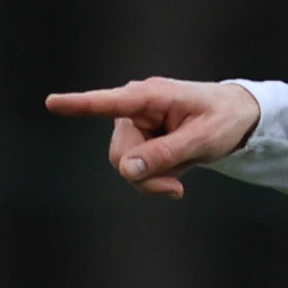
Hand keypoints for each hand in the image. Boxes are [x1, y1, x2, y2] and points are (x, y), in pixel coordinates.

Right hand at [42, 78, 260, 199]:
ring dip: (152, 180)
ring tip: (181, 176)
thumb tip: (126, 168)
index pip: (110, 102)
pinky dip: (155, 179)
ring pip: (124, 167)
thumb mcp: (203, 140)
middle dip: (146, 177)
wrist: (236, 119)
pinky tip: (175, 172)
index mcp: (150, 97)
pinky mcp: (137, 140)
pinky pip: (134, 171)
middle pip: (120, 155)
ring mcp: (134, 126)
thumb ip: (165, 154)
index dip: (80, 105)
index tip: (52, 103)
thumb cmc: (222, 120)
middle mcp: (134, 109)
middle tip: (176, 190)